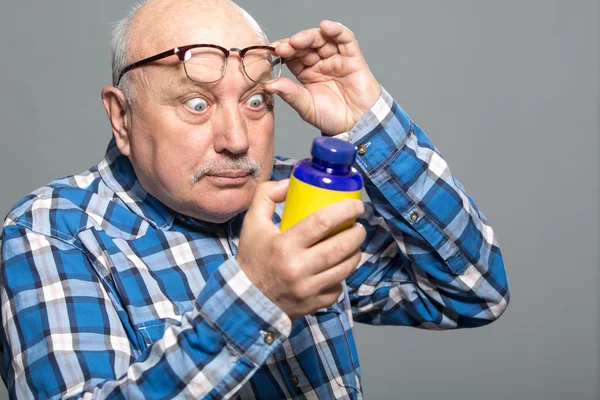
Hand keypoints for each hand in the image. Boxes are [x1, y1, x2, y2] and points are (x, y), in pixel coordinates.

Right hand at [236, 180, 365, 320]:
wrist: (246, 300)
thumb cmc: (252, 258)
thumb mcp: (252, 223)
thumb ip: (266, 196)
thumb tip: (289, 184)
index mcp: (284, 245)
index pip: (322, 222)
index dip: (345, 210)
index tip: (356, 205)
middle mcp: (298, 268)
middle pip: (341, 246)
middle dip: (357, 233)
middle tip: (358, 225)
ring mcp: (308, 289)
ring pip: (345, 268)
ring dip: (355, 253)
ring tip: (353, 243)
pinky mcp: (314, 304)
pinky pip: (339, 287)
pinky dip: (342, 275)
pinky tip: (338, 267)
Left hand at [265, 20, 380, 135]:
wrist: (357, 126)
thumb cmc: (333, 118)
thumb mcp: (306, 107)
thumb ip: (290, 94)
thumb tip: (268, 84)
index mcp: (307, 73)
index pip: (293, 56)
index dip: (283, 51)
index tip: (272, 51)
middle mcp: (321, 63)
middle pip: (306, 45)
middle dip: (293, 44)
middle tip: (282, 47)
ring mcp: (336, 59)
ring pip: (322, 39)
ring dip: (309, 36)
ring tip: (297, 40)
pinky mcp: (353, 58)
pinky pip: (346, 39)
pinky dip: (336, 31)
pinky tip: (326, 27)